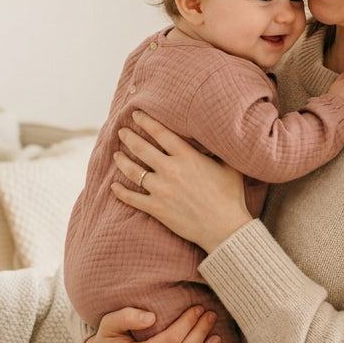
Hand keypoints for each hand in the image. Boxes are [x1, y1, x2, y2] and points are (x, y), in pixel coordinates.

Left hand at [111, 110, 251, 252]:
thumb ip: (218, 150)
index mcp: (186, 157)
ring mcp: (161, 190)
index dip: (146, 121)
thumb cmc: (230, 196)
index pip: (160, 133)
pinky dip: (121, 193)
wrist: (225, 228)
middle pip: (142, 149)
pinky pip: (133, 199)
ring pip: (133, 172)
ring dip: (122, 161)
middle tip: (121, 132)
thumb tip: (217, 136)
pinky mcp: (157, 209)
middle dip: (129, 138)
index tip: (136, 115)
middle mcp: (170, 170)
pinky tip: (113, 186)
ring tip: (116, 155)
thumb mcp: (229, 166)